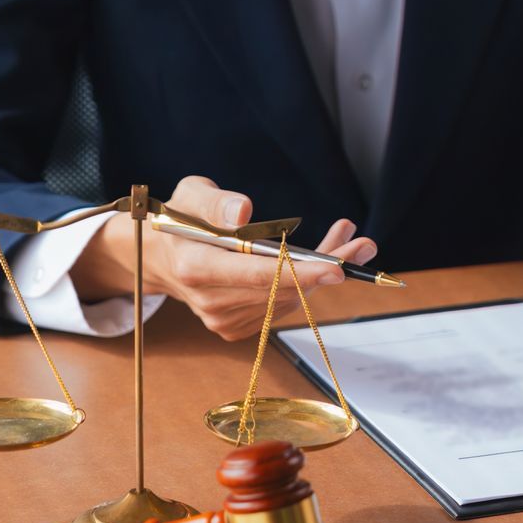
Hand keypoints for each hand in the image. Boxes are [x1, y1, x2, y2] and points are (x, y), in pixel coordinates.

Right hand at [71, 176, 378, 340]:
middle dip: (328, 266)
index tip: (336, 268)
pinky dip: (305, 281)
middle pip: (283, 289)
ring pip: (290, 298)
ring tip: (345, 237)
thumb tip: (245, 213)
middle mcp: (211, 302)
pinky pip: (283, 304)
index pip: (256, 275)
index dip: (299, 272)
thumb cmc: (177, 219)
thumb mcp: (189, 195)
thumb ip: (215, 204)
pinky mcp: (236, 327)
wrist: (157, 258)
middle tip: (364, 245)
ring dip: (322, 269)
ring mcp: (224, 320)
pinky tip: (320, 256)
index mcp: (196, 268)